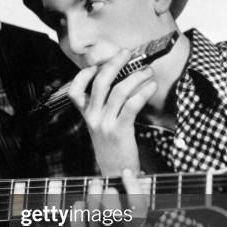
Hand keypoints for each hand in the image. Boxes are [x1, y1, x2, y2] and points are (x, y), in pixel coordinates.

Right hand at [69, 49, 156, 175]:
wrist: (115, 172)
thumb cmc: (112, 146)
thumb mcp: (100, 126)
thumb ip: (103, 107)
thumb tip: (118, 81)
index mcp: (86, 115)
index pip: (75, 90)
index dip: (84, 74)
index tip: (98, 64)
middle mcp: (92, 117)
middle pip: (100, 82)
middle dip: (114, 63)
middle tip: (127, 53)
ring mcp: (105, 124)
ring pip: (119, 90)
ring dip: (136, 76)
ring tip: (147, 71)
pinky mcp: (120, 131)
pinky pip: (131, 105)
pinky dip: (143, 92)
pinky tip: (151, 86)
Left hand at [71, 169, 152, 226]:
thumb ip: (139, 216)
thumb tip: (139, 179)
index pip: (138, 209)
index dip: (133, 187)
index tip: (127, 172)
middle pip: (113, 210)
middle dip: (109, 192)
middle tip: (107, 185)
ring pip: (94, 210)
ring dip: (93, 191)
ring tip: (95, 184)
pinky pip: (78, 217)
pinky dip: (79, 205)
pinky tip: (82, 203)